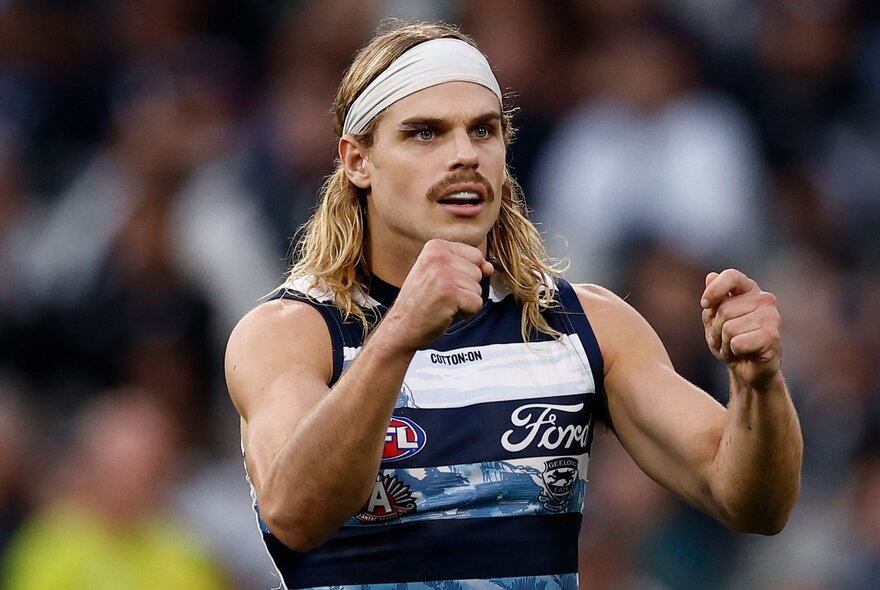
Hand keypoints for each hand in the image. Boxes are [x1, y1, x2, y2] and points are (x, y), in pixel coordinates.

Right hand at [382, 239, 493, 350]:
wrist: (401, 326)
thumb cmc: (421, 302)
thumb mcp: (441, 275)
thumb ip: (466, 266)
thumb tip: (489, 267)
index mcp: (435, 246)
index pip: (474, 255)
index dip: (466, 274)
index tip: (444, 283)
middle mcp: (438, 256)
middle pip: (478, 271)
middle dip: (466, 288)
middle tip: (442, 295)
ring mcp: (442, 274)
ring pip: (478, 288)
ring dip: (465, 301)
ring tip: (443, 303)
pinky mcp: (449, 293)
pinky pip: (476, 303)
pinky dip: (466, 312)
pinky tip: (447, 312)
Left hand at [701, 269, 781, 389]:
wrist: (748, 369)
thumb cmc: (730, 341)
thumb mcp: (714, 320)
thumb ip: (713, 300)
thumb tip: (710, 276)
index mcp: (749, 290)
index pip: (731, 276)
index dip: (714, 290)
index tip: (705, 304)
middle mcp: (764, 299)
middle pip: (724, 309)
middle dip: (715, 330)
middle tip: (724, 340)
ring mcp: (771, 316)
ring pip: (729, 328)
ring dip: (724, 343)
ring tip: (733, 347)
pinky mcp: (772, 336)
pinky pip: (737, 342)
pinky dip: (733, 352)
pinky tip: (743, 353)